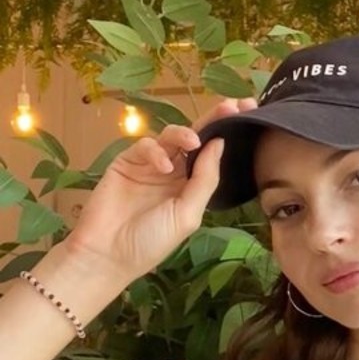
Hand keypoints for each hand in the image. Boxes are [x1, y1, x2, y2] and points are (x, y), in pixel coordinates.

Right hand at [67, 97, 258, 281]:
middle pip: (196, 138)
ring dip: (184, 134)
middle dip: (214, 119)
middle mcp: (174, 172)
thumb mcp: (188, 214)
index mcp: (192, 185)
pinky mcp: (126, 162)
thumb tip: (219, 144)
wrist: (108, 255)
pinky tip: (163, 166)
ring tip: (193, 141)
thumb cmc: (152, 241)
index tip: (248, 112)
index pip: (213, 153)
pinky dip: (155, 151)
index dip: (228, 133)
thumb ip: (205, 180)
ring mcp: (150, 165)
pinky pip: (145, 146)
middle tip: (232, 105)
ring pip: (171, 136)